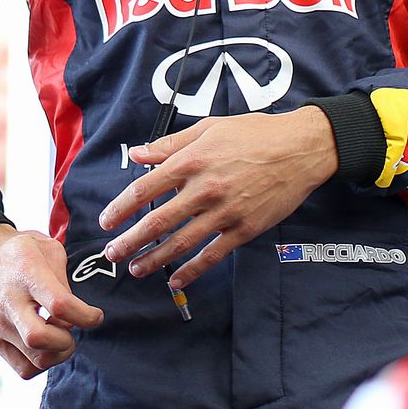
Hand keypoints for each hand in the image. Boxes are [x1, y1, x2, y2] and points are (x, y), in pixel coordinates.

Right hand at [0, 225, 102, 378]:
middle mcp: (10, 302)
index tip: (95, 316)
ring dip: (57, 354)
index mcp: (27, 273)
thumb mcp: (50, 250)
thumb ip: (65, 283)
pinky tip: (47, 346)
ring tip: (59, 337)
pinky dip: (43, 364)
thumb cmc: (23, 253)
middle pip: (39, 339)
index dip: (86, 316)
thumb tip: (75, 316)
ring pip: (35, 361)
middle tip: (71, 330)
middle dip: (66, 341)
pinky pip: (24, 369)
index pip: (60, 305)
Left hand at [98, 106, 337, 291]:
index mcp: (192, 160)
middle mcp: (204, 189)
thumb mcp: (209, 129)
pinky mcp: (244, 229)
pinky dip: (191, 270)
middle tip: (112, 254)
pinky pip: (212, 255)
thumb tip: (137, 154)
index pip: (145, 189)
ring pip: (181, 243)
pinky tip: (175, 279)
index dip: (121, 208)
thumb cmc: (254, 133)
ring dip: (154, 259)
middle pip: (157, 221)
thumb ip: (169, 145)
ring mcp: (225, 212)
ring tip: (135, 269)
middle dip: (130, 241)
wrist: (300, 149)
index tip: (106, 222)